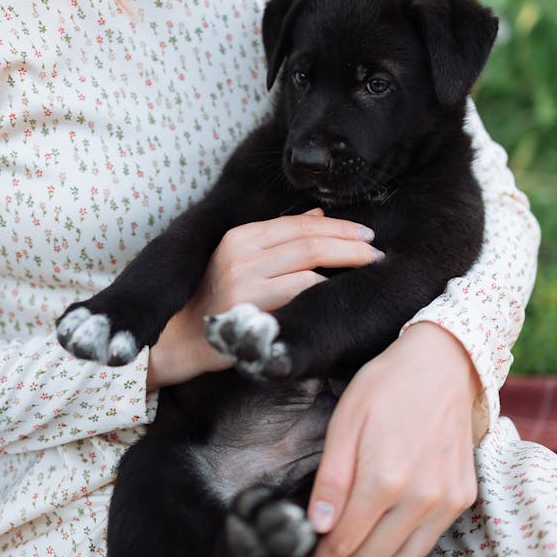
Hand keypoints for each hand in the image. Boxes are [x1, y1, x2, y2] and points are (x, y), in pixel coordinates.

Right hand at [146, 209, 382, 389]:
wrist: (180, 340)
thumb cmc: (217, 301)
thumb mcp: (242, 262)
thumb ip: (279, 240)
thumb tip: (320, 216)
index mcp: (239, 237)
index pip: (299, 224)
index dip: (337, 226)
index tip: (366, 234)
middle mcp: (239, 253)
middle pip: (309, 240)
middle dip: (350, 244)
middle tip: (376, 252)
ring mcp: (243, 281)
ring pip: (309, 266)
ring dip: (345, 266)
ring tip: (368, 270)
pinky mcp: (249, 308)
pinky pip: (301, 294)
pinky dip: (326, 292)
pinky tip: (341, 295)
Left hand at [303, 322, 480, 556]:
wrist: (444, 363)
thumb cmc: (386, 386)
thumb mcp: (344, 423)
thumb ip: (332, 480)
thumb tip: (318, 526)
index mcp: (385, 479)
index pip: (344, 542)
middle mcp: (420, 498)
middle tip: (327, 539)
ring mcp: (446, 501)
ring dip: (374, 554)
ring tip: (358, 528)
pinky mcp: (462, 498)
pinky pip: (427, 542)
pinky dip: (403, 541)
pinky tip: (388, 515)